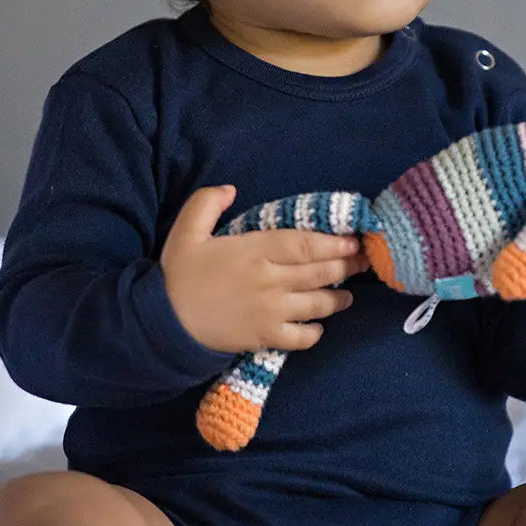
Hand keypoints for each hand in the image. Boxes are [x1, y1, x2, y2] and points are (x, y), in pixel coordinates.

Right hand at [159, 185, 369, 352]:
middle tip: (363, 262)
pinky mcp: (265, 337)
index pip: (307, 244)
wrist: (162, 323)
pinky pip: (301, 337)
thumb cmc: (178, 274)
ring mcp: (271, 311)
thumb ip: (207, 202)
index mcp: (255, 250)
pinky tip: (319, 325)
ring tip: (349, 294)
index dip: (335, 243)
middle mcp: (270, 280)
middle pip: (320, 272)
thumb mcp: (186, 230)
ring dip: (338, 298)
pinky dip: (315, 331)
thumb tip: (231, 188)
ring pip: (317, 304)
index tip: (353, 240)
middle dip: (346, 266)